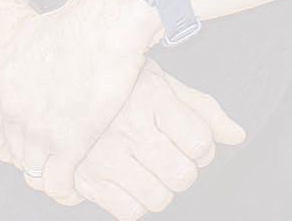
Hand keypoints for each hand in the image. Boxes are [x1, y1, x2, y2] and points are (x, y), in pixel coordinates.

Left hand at [0, 0, 162, 204]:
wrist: (106, 24)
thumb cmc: (71, 26)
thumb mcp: (19, 40)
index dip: (5, 149)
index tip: (22, 149)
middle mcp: (13, 111)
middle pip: (16, 156)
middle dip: (35, 158)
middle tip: (58, 155)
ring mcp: (39, 129)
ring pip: (35, 173)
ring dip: (51, 176)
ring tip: (71, 172)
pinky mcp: (70, 142)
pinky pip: (58, 184)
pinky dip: (67, 190)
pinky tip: (79, 185)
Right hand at [63, 66, 244, 219]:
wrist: (54, 86)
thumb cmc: (113, 85)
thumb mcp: (158, 83)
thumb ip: (201, 110)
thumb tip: (236, 135)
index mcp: (151, 97)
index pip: (200, 141)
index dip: (203, 149)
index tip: (191, 145)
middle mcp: (129, 126)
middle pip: (182, 175)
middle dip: (184, 171)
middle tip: (171, 159)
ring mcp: (105, 154)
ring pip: (158, 197)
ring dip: (161, 190)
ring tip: (149, 172)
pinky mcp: (86, 177)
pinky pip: (128, 211)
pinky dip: (135, 204)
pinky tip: (129, 183)